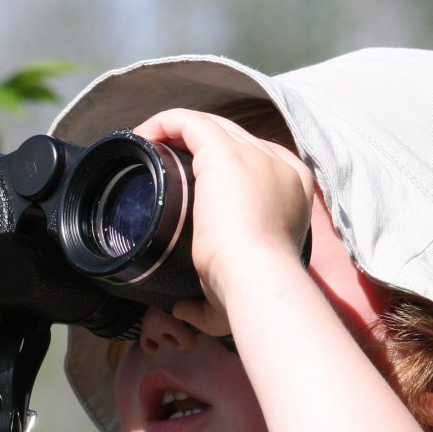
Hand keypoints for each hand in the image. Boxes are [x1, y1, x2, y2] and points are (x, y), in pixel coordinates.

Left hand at [132, 109, 314, 336]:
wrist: (257, 278)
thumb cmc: (248, 292)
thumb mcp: (233, 294)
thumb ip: (206, 304)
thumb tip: (183, 309)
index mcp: (291, 191)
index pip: (254, 162)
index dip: (218, 165)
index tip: (186, 182)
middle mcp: (277, 164)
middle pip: (231, 138)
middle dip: (193, 146)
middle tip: (158, 165)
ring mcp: (253, 154)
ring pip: (211, 125)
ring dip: (175, 132)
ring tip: (143, 147)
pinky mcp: (224, 152)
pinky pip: (191, 122)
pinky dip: (164, 124)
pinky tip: (141, 136)